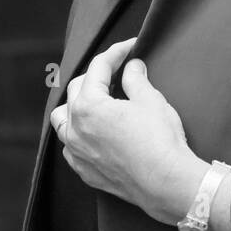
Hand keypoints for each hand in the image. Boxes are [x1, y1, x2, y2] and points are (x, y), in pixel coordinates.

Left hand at [50, 37, 209, 226]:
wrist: (167, 183)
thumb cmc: (160, 141)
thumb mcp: (150, 100)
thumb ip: (135, 79)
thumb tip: (131, 67)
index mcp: (88, 106)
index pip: (98, 68)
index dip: (116, 52)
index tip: (130, 47)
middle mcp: (75, 129)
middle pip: (77, 89)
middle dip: (97, 75)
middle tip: (118, 70)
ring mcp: (77, 152)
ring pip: (62, 120)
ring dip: (77, 105)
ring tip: (97, 100)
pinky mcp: (85, 171)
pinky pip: (71, 146)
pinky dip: (79, 133)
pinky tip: (95, 132)